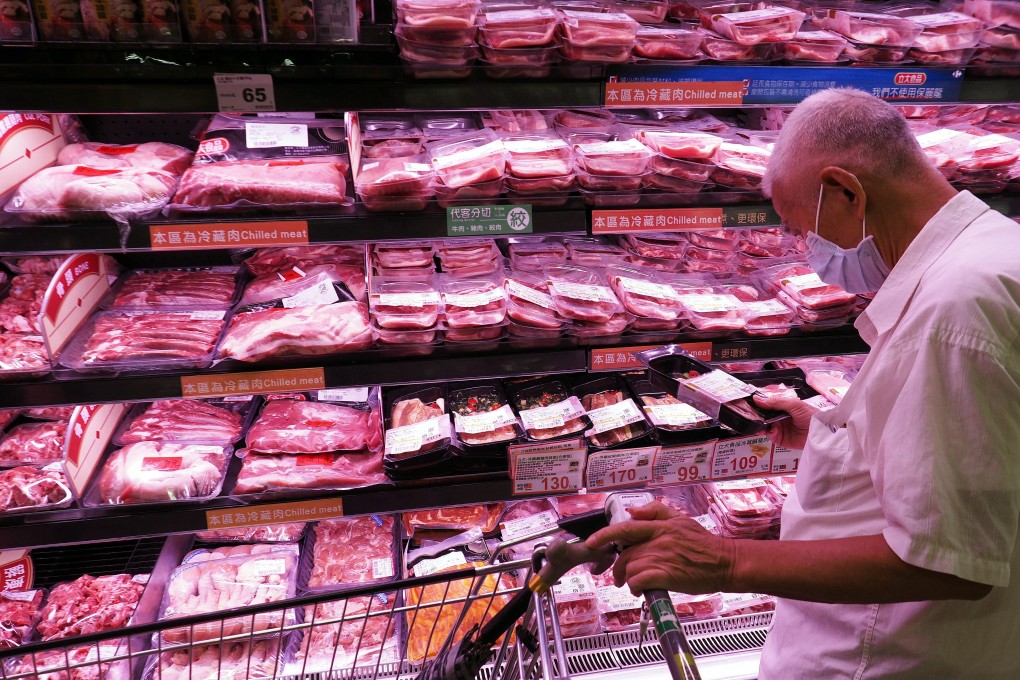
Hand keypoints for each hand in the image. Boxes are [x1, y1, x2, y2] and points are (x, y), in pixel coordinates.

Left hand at [585, 502, 735, 595]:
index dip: (605, 535)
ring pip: (631, 568)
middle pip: (626, 553)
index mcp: (661, 526)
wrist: (725, 563)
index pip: (626, 528)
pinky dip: (636, 587)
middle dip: (618, 568)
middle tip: (620, 576)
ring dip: (628, 579)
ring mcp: (663, 558)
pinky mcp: (668, 575)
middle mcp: (659, 540)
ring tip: (635, 584)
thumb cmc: (704, 544)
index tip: (592, 542)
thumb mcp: (681, 519)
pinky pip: (640, 581)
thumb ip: (656, 512)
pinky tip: (642, 589)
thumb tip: (633, 511)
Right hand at [753, 392, 818, 449]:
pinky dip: (767, 432)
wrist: (821, 432)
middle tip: (747, 413)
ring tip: (756, 422)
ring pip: (763, 425)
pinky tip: (770, 430)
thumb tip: (756, 398)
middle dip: (755, 414)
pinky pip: (769, 435)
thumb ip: (775, 402)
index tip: (746, 402)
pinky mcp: (779, 439)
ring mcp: (778, 428)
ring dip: (759, 423)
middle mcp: (778, 417)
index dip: (757, 403)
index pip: (766, 404)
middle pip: (762, 415)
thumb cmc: (809, 415)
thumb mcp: (793, 404)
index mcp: (781, 407)